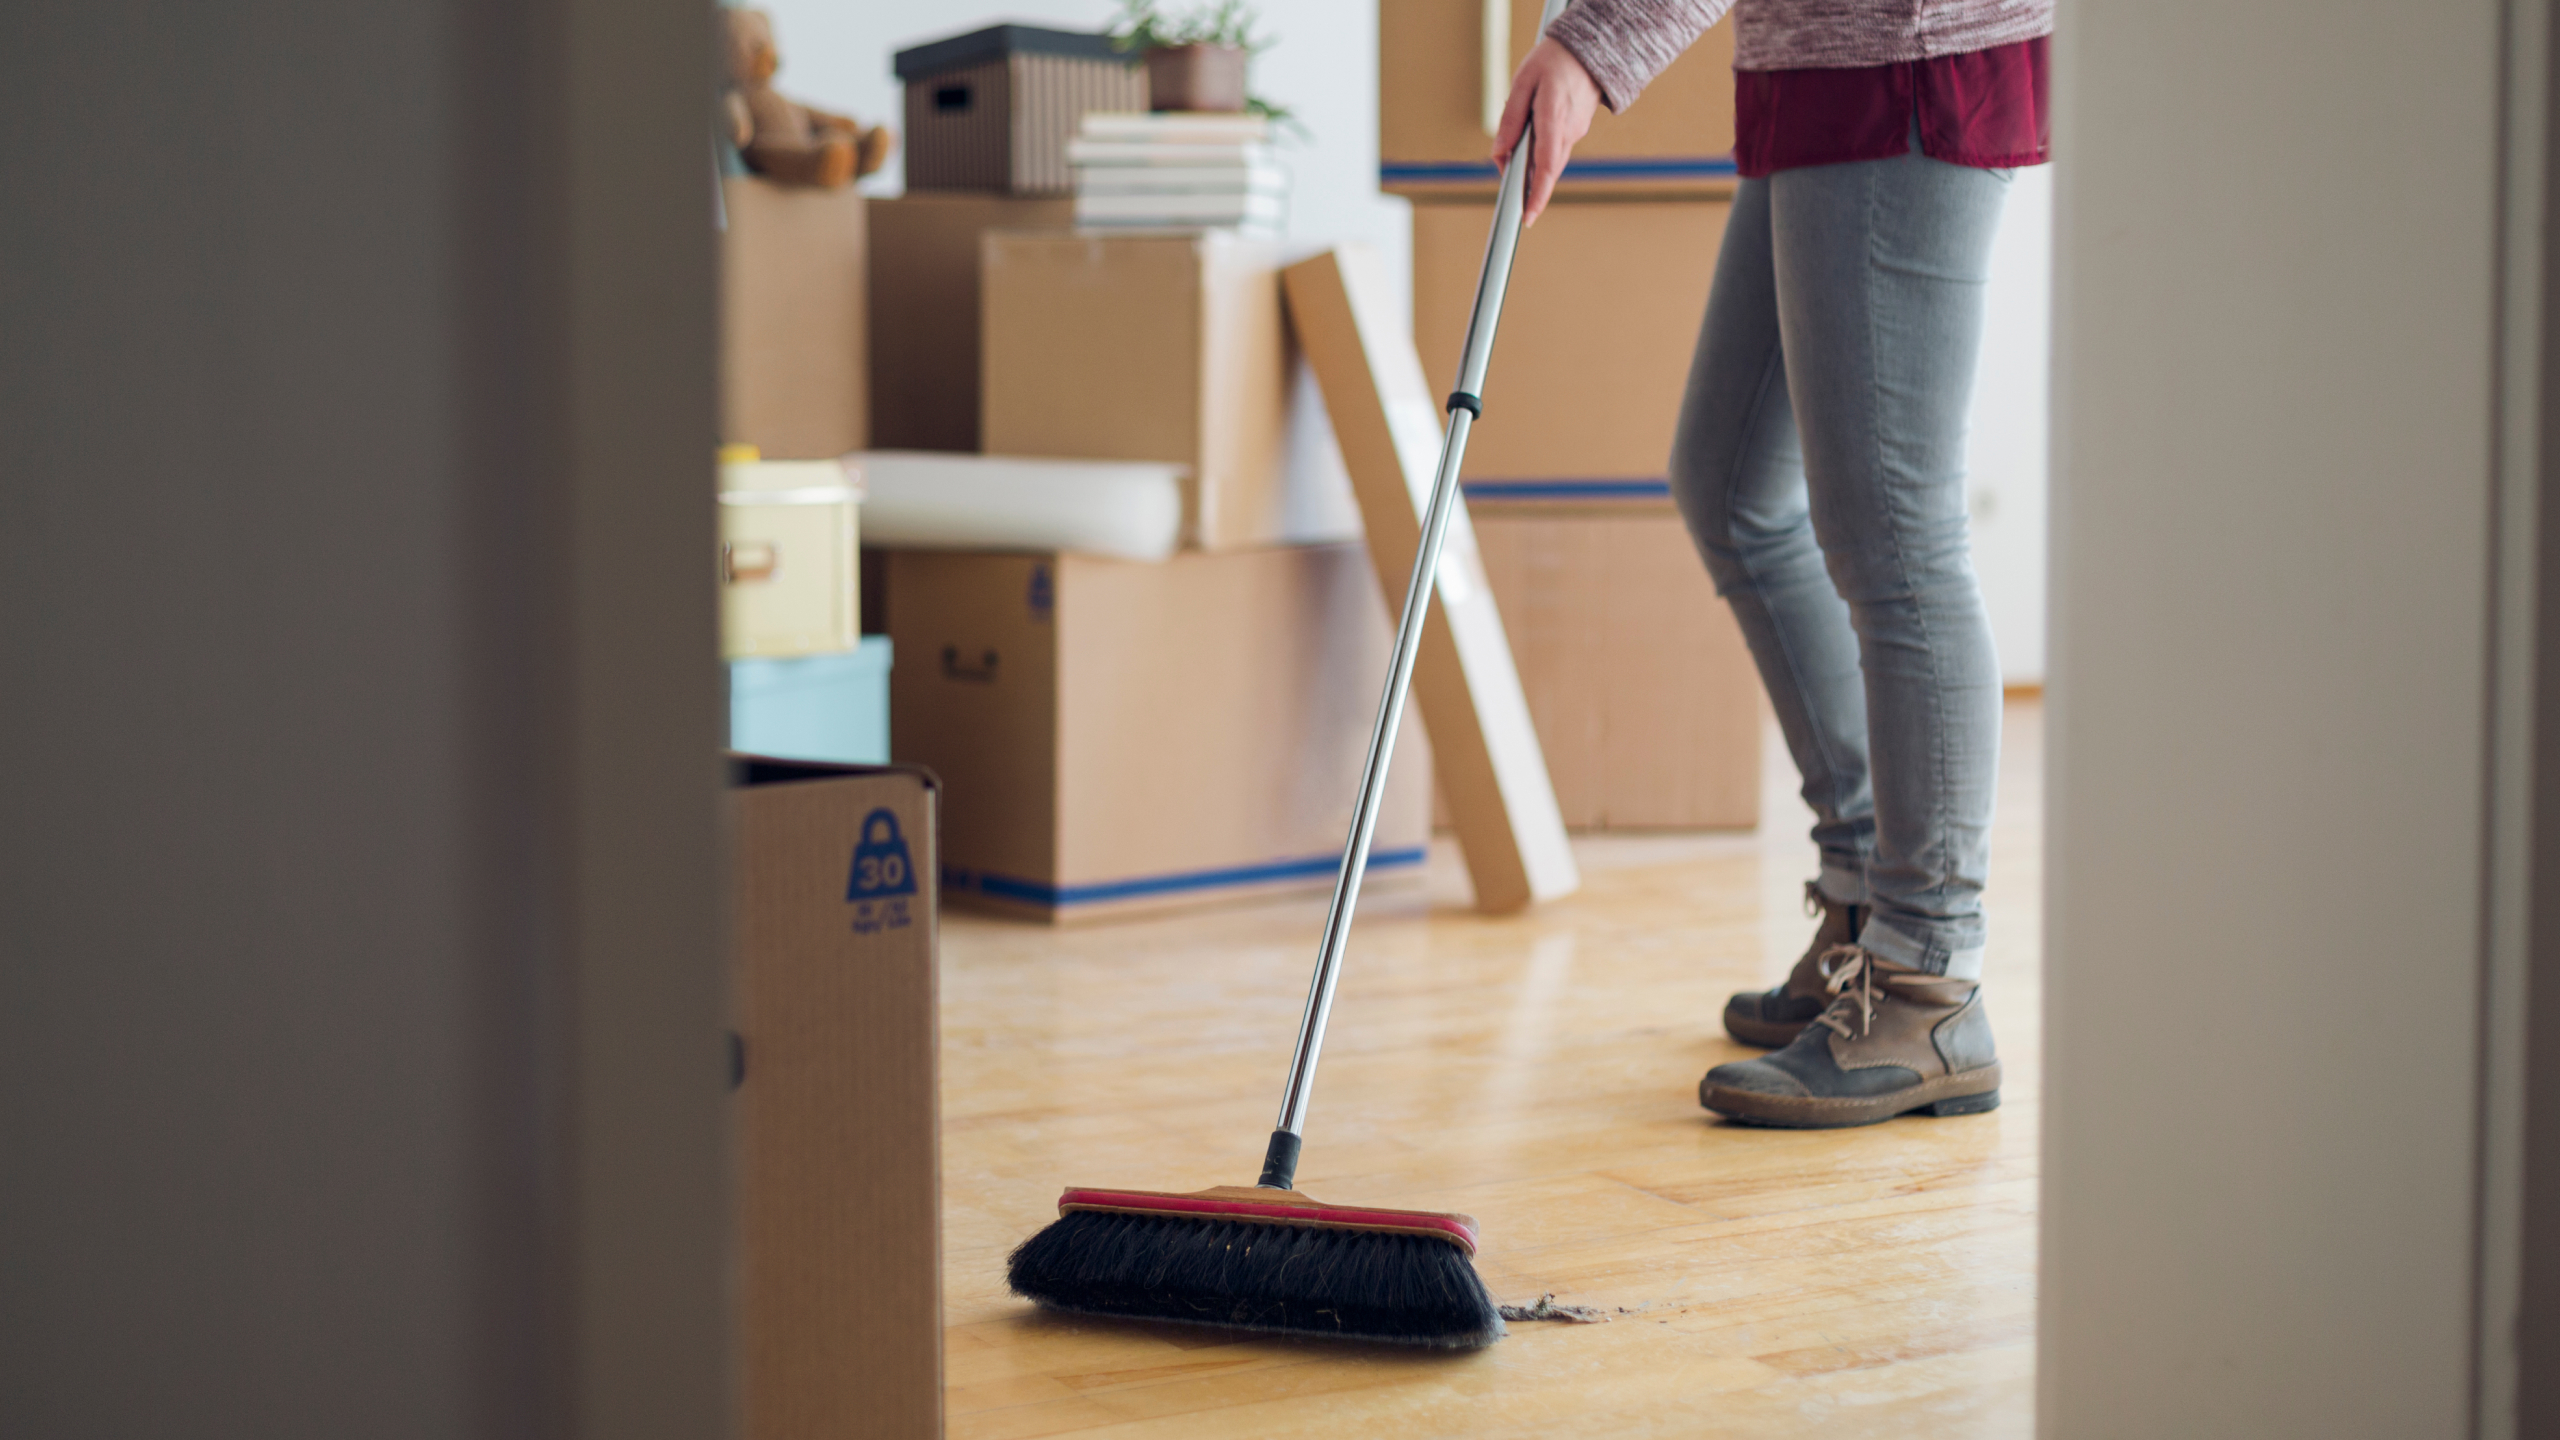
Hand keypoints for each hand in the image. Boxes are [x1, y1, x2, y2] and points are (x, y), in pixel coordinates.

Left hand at [1491, 38, 1600, 224]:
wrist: (1590, 50)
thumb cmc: (1553, 61)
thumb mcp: (1523, 81)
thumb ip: (1510, 117)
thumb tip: (1499, 152)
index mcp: (1554, 115)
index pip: (1546, 164)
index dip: (1537, 194)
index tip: (1527, 216)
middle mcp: (1568, 130)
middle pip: (1546, 170)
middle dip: (1526, 186)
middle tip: (1508, 188)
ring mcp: (1574, 132)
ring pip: (1549, 162)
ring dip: (1529, 168)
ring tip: (1509, 157)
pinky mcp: (1574, 131)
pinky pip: (1553, 151)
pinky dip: (1537, 156)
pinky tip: (1524, 146)